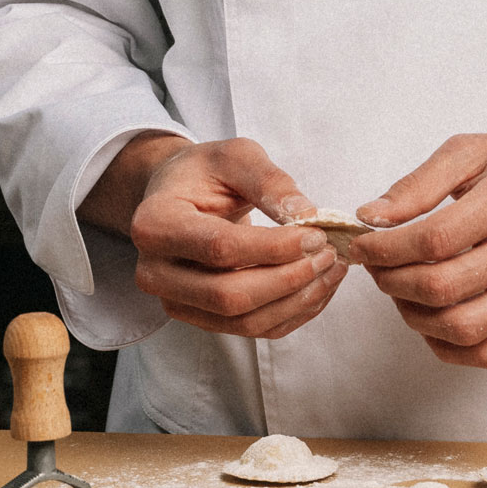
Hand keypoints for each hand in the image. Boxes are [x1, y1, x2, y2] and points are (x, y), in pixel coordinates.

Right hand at [80, 133, 345, 340]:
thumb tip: (308, 216)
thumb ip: (269, 182)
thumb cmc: (205, 173)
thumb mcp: (235, 156)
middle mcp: (155, 272)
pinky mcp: (200, 318)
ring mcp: (176, 302)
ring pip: (243, 321)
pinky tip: (319, 287)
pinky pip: (252, 330)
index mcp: (155, 224)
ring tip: (331, 270)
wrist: (179, 195)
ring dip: (297, 301)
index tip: (316, 234)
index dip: (274, 247)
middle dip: (288, 279)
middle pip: (229, 296)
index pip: (220, 247)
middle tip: (328, 254)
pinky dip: (293, 313)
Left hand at [353, 130, 486, 368]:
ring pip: (462, 328)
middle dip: (393, 281)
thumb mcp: (472, 150)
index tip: (362, 244)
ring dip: (414, 316)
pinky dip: (446, 345)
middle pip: (444, 288)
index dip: (385, 248)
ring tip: (401, 291)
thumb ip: (418, 184)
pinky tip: (431, 317)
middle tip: (378, 266)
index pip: (434, 239)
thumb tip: (372, 218)